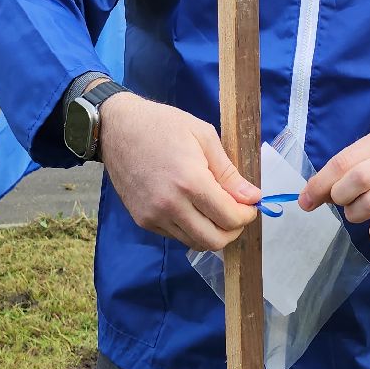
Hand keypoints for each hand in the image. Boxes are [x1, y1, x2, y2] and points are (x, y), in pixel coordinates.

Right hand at [98, 93, 260, 250]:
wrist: (117, 128)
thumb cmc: (163, 125)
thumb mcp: (204, 137)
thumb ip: (228, 172)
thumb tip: (252, 197)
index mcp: (190, 182)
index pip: (229, 218)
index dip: (247, 214)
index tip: (250, 204)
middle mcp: (171, 206)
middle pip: (214, 240)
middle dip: (233, 230)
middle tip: (236, 212)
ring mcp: (153, 216)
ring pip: (195, 243)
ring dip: (212, 232)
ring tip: (216, 210)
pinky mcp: (142, 220)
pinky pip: (176, 236)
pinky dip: (191, 229)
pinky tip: (192, 208)